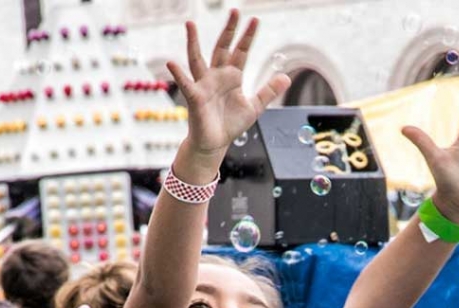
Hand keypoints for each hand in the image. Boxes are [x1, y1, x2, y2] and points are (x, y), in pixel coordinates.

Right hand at [166, 10, 290, 162]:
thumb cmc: (230, 124)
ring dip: (193, 42)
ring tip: (190, 24)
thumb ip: (268, 91)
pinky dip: (178, 74)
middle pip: (222, 48)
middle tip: (234, 11)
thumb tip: (286, 77)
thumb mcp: (254, 107)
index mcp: (232, 77)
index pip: (241, 52)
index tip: (255, 20)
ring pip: (197, 59)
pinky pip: (186, 83)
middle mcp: (217, 76)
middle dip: (229, 30)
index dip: (247, 37)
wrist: (215, 143)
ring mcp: (204, 85)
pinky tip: (171, 63)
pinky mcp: (195, 98)